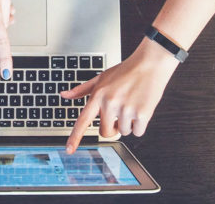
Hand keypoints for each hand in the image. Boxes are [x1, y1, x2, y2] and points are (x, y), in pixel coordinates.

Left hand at [61, 38, 179, 153]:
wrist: (150, 63)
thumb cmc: (126, 71)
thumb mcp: (101, 77)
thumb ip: (82, 90)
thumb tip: (64, 95)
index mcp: (98, 95)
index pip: (83, 120)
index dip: (75, 137)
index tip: (69, 150)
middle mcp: (110, 103)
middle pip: (106, 132)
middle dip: (112, 128)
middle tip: (119, 113)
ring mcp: (126, 109)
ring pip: (124, 132)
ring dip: (128, 124)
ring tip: (132, 104)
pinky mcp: (142, 113)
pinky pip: (138, 132)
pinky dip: (140, 125)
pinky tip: (141, 108)